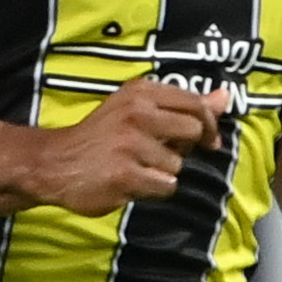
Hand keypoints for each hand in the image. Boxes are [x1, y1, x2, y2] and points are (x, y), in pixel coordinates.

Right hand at [23, 79, 225, 215]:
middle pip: (193, 132)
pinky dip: (152, 189)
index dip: (208, 124)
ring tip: (134, 167)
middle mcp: (137, 113)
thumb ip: (183, 105)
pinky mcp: (125, 174)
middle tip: (160, 154)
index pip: (194, 104)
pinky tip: (130, 182)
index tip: (206, 140)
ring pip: (178, 165)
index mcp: (141, 92)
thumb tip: (225, 97)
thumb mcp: (137, 109)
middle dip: (184, 149)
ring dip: (162, 172)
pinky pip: (165, 186)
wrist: (55, 163)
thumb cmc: (101, 136)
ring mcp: (130, 145)